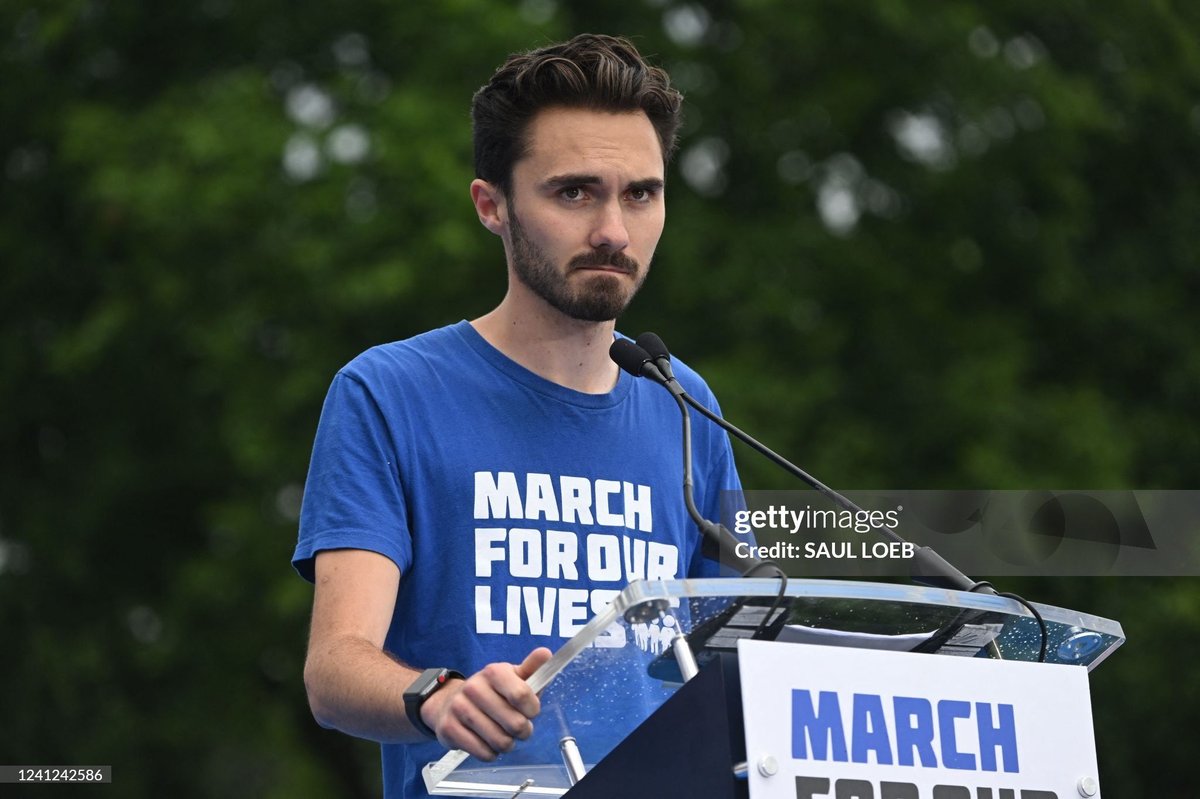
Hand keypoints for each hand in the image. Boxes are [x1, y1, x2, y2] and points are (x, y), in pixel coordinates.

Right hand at [420, 647, 552, 760]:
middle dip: (524, 731)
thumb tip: (546, 653)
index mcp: (493, 672)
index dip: (533, 709)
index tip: (531, 711)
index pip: (522, 695)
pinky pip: (483, 753)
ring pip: (500, 741)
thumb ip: (532, 668)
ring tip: (504, 736)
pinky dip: (491, 753)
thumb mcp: (512, 677)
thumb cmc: (491, 692)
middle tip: (519, 728)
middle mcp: (474, 687)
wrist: (450, 702)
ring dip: (508, 744)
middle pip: (515, 723)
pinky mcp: (449, 728)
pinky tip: (488, 743)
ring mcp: (459, 708)